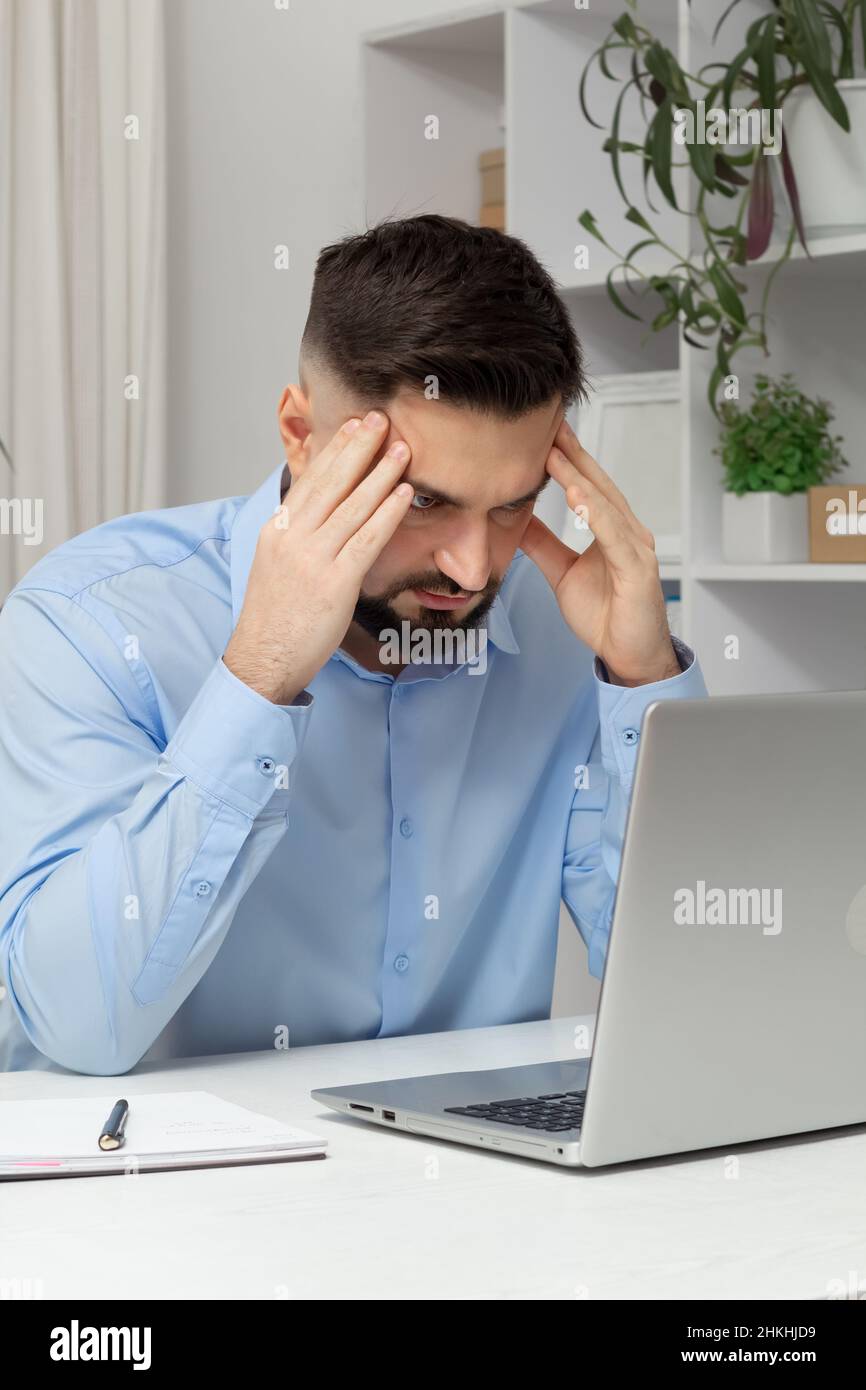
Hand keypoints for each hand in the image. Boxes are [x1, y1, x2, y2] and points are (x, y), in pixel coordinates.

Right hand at [224, 412, 412, 702]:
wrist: (263, 660)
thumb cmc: (275, 618)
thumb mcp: (277, 565)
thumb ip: (299, 536)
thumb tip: (326, 512)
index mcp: (277, 530)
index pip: (311, 480)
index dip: (336, 450)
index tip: (354, 426)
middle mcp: (292, 539)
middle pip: (331, 483)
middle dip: (359, 448)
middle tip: (381, 419)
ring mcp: (313, 560)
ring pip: (352, 506)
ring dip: (380, 474)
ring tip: (402, 449)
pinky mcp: (335, 584)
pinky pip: (366, 540)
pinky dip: (387, 513)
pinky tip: (404, 494)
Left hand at [519, 419, 678, 685]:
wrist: (630, 657)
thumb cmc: (607, 616)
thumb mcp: (563, 573)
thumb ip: (544, 545)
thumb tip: (518, 519)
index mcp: (612, 531)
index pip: (587, 487)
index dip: (567, 459)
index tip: (542, 433)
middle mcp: (628, 533)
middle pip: (598, 486)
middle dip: (573, 455)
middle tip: (549, 424)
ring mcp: (636, 549)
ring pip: (605, 505)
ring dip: (580, 477)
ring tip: (554, 453)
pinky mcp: (638, 569)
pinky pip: (614, 536)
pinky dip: (596, 512)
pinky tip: (577, 494)